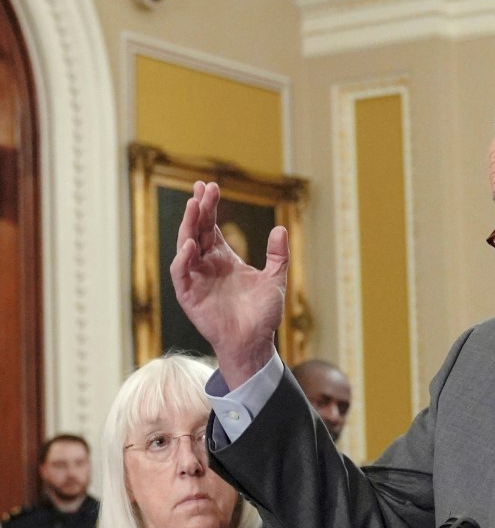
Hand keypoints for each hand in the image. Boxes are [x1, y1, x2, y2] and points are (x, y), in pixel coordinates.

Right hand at [170, 181, 288, 388]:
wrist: (255, 342)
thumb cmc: (263, 313)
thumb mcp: (275, 279)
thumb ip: (278, 256)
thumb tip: (281, 228)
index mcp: (224, 258)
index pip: (212, 226)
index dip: (210, 206)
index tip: (211, 186)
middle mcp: (207, 265)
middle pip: (198, 230)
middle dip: (199, 209)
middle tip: (202, 189)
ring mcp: (196, 279)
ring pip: (185, 246)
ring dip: (188, 226)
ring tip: (195, 206)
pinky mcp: (189, 296)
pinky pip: (181, 273)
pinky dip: (183, 258)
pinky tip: (190, 244)